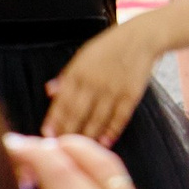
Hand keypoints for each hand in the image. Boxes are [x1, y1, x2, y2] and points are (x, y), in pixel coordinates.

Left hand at [42, 23, 155, 145]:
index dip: (54, 120)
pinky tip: (104, 142)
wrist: (142, 37)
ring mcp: (113, 89)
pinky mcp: (131, 94)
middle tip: (60, 148)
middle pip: (77, 114)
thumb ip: (67, 75)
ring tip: (79, 150)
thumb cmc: (110, 46)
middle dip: (67, 132)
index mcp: (79, 71)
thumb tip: (50, 91)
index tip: (47, 135)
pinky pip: (119, 118)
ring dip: (87, 136)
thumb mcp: (84, 55)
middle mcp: (94, 82)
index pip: (62, 101)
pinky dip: (111, 132)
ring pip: (96, 119)